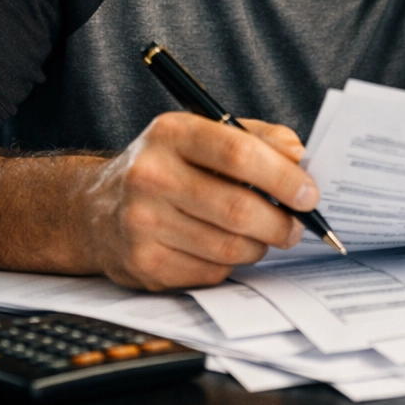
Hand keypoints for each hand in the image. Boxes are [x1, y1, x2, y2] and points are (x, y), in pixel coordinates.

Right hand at [80, 112, 316, 289]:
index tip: (309, 194)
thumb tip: (298, 154)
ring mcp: (142, 222)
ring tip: (265, 236)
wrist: (96, 209)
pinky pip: (210, 271)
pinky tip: (227, 248)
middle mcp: (150, 175)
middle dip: (280, 223)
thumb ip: (256, 137)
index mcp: (172, 133)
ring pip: (228, 247)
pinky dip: (231, 264)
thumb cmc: (167, 166)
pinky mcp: (142, 263)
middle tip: (296, 226)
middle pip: (237, 208)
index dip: (283, 177)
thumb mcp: (203, 134)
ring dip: (259, 246)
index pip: (239, 154)